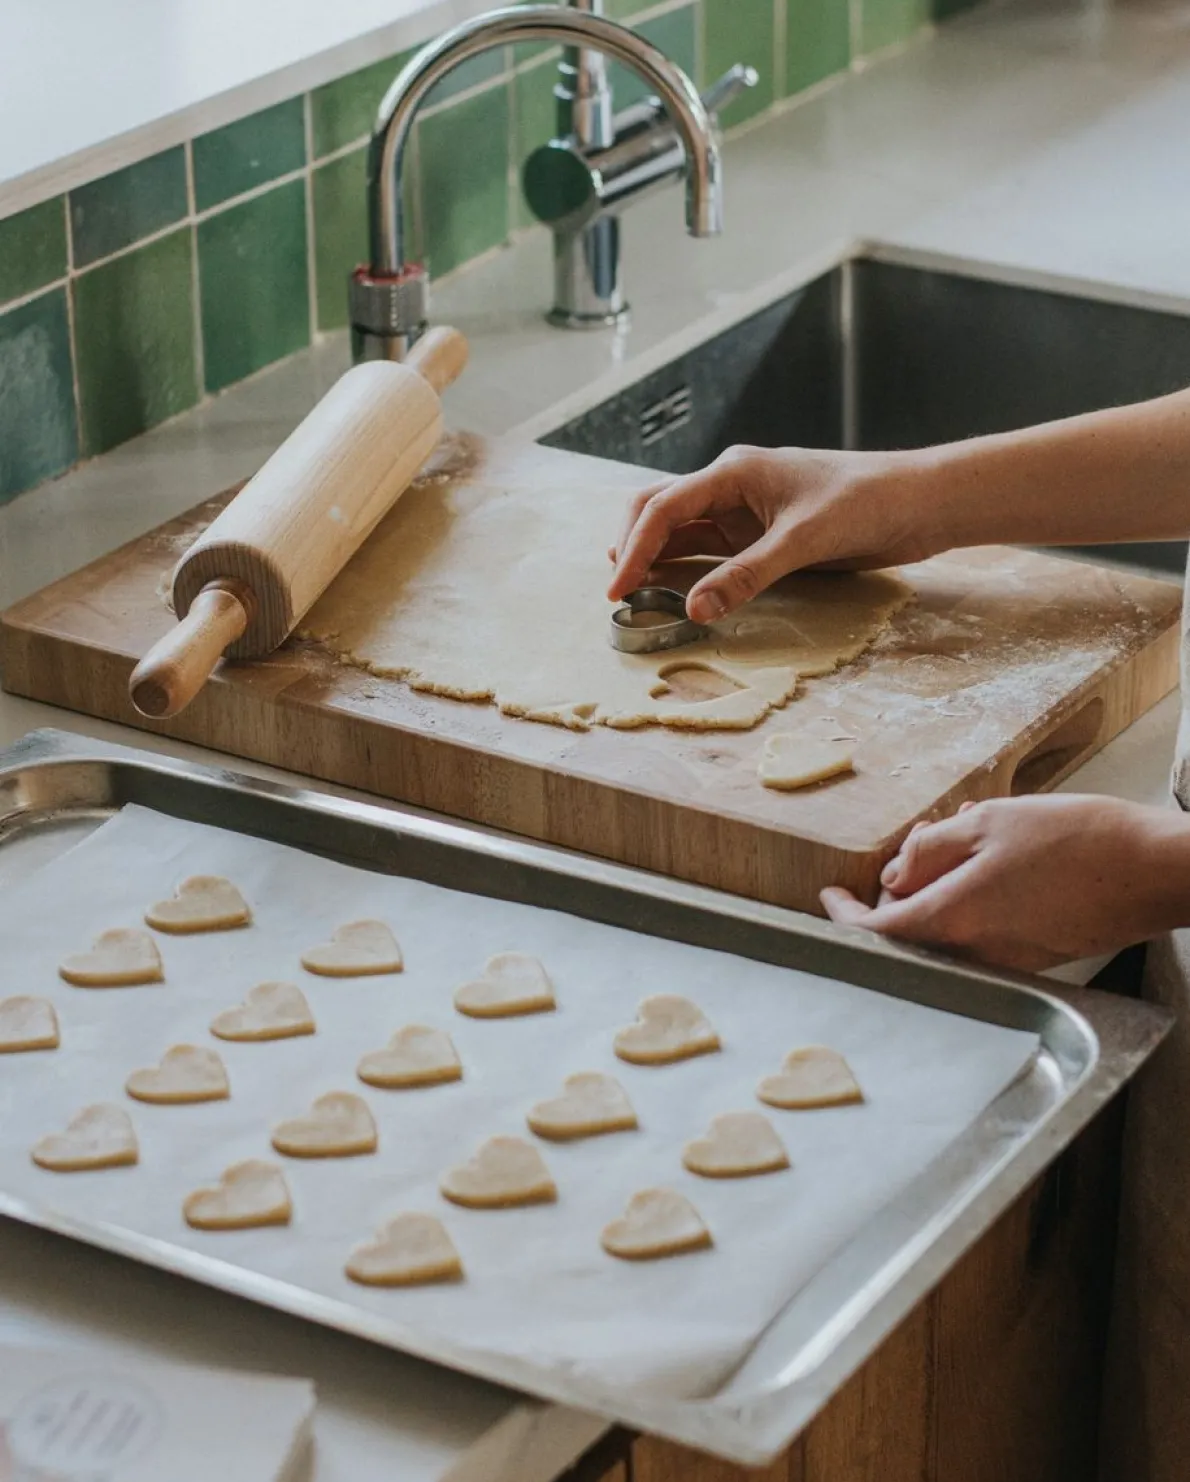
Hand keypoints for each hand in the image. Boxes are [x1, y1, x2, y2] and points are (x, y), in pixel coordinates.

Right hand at [607, 444, 944, 623]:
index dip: (633, 549)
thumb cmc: (867, 503)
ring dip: (655, 558)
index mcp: (734, 471)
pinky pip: (709, 550)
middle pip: (659, 511)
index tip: (617, 589)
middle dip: (631, 547)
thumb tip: (692, 608)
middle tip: (618, 594)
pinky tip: (673, 590)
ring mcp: (743, 511)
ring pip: (680, 531)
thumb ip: (747, 575)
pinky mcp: (760, 534)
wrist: (919, 502)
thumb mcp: (803, 541)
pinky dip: (685, 568)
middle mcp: (730, 486)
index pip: (663, 508)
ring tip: (633, 595)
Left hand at [820, 795, 1189, 972]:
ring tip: (956, 844)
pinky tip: (990, 866)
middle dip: (898, 893)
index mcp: (956, 917)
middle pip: (910, 933)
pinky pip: (981, 936)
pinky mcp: (1034, 958)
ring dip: (936, 895)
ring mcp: (1007, 960)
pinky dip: (968, 905)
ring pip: (947, 933)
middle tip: (912, 848)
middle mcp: (976, 951)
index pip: (876, 931)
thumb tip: (894, 874)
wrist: (1154, 871)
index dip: (844, 915)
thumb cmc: (1079, 840)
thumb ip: (931, 851)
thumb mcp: (989, 824)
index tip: (830, 896)